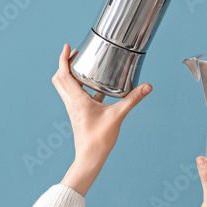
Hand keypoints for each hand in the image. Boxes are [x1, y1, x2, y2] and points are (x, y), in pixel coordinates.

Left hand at [53, 44, 151, 194]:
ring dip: (69, 74)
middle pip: (60, 79)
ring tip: (82, 64)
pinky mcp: (79, 114)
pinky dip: (79, 86)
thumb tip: (147, 86)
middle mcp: (72, 103)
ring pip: (65, 87)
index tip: (67, 46)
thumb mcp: (118, 116)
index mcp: (77, 100)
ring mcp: (74, 109)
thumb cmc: (99, 140)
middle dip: (64, 64)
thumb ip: (132, 100)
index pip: (63, 75)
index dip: (63, 59)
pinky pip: (75, 95)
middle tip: (75, 53)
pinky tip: (95, 86)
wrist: (89, 159)